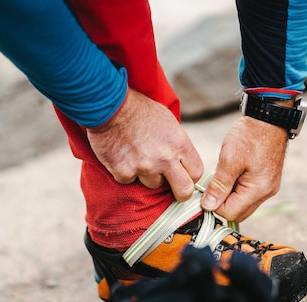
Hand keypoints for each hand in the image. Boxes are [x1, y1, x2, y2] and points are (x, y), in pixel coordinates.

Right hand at [86, 88, 203, 201]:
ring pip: (153, 185)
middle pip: (183, 190)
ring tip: (139, 157)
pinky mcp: (124, 172)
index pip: (196, 172)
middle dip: (180, 192)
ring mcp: (144, 167)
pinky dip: (126, 172)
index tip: (185, 176)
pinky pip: (129, 181)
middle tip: (173, 188)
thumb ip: (177, 144)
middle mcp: (165, 158)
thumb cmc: (139, 110)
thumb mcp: (168, 121)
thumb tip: (182, 161)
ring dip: (148, 176)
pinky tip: (123, 156)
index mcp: (179, 144)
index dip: (191, 176)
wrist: (109, 105)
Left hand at [201, 115, 288, 221]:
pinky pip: (248, 195)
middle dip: (221, 202)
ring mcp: (268, 188)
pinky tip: (232, 173)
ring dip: (229, 195)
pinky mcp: (267, 181)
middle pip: (237, 213)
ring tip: (223, 175)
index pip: (230, 213)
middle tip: (213, 182)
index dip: (214, 204)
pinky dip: (237, 189)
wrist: (269, 117)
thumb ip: (219, 185)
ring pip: (242, 205)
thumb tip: (208, 206)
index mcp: (258, 190)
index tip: (205, 190)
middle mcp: (266, 193)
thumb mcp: (229, 159)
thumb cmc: (250, 135)